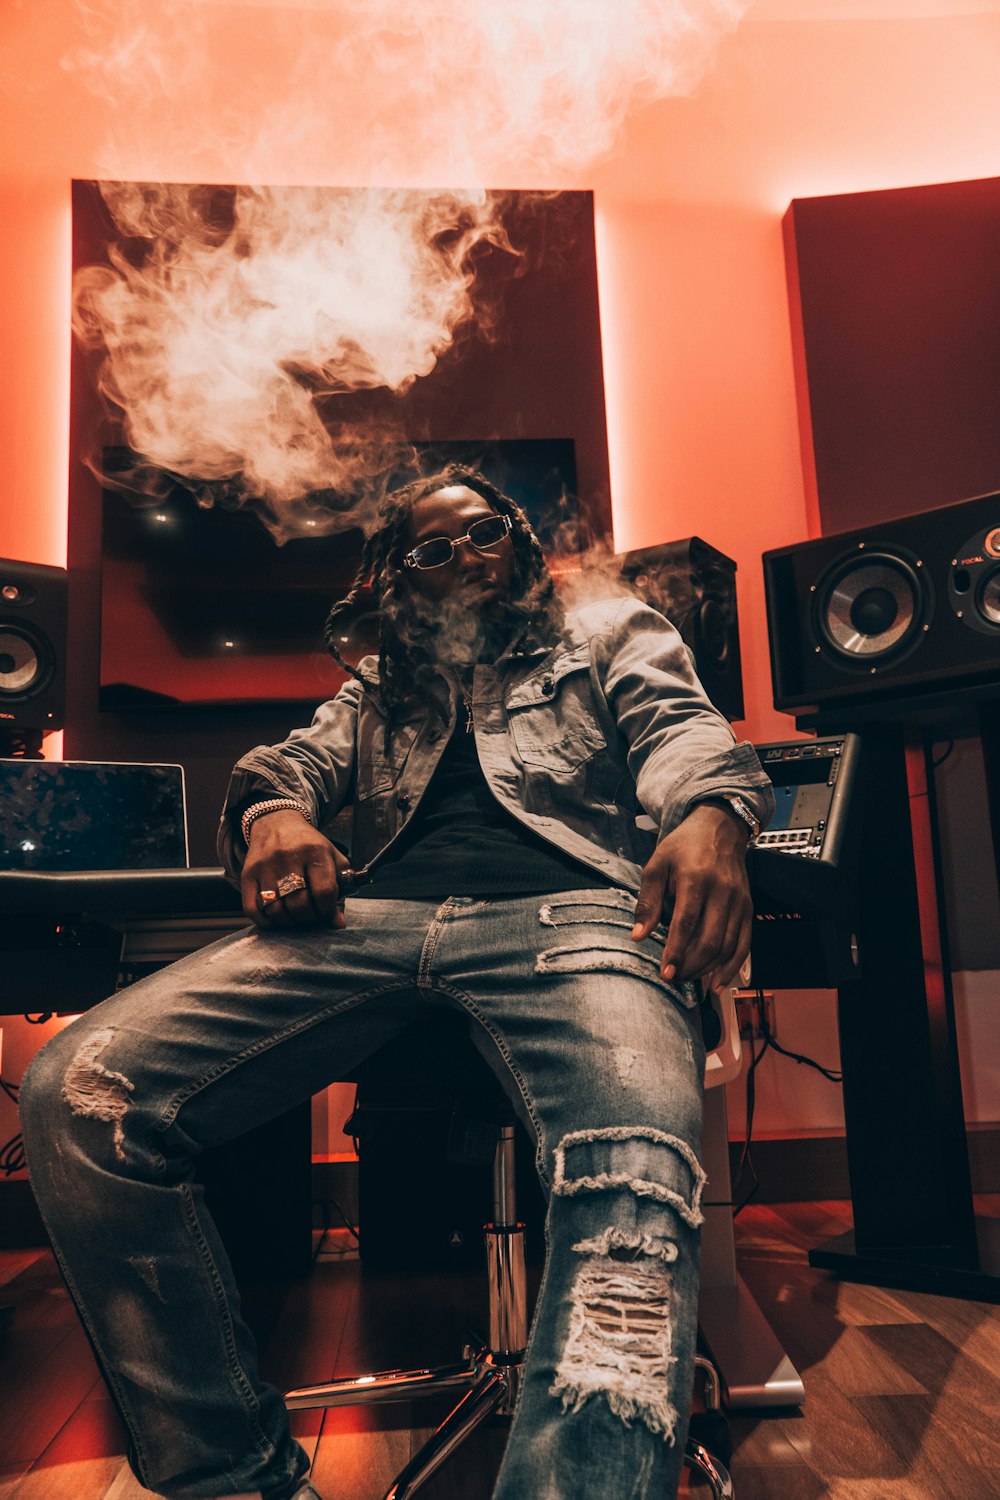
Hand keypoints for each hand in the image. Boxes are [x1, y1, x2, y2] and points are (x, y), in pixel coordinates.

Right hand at [241, 809, 351, 928]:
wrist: (276, 824)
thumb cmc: (309, 847)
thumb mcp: (331, 858)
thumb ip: (340, 889)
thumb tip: (338, 923)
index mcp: (315, 851)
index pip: (324, 891)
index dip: (328, 910)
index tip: (328, 913)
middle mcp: (289, 856)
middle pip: (299, 904)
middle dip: (309, 919)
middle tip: (312, 917)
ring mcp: (265, 866)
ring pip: (276, 910)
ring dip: (289, 923)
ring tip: (296, 918)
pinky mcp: (247, 874)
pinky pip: (253, 909)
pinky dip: (266, 922)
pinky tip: (277, 919)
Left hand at [630, 803, 751, 991]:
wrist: (719, 828)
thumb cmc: (683, 847)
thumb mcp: (656, 865)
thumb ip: (647, 902)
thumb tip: (637, 936)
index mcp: (695, 879)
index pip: (686, 923)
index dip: (676, 952)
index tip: (665, 973)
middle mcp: (722, 892)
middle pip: (710, 940)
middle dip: (691, 965)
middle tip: (672, 978)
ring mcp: (738, 901)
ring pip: (728, 946)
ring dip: (708, 969)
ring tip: (688, 979)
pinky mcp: (748, 908)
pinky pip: (744, 944)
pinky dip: (732, 967)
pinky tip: (718, 982)